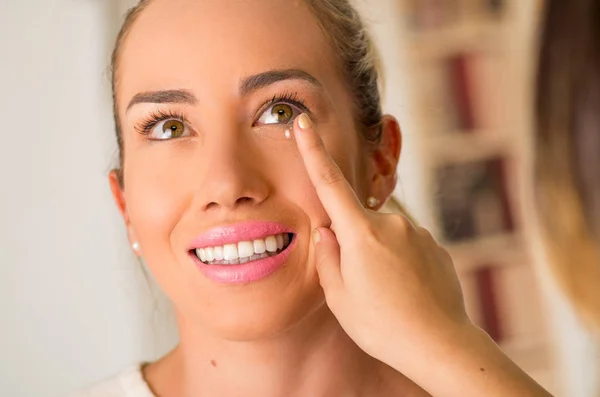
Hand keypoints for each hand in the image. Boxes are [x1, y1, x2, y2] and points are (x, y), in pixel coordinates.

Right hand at [292, 113, 468, 366]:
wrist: (439, 345)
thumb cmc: (382, 325)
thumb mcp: (338, 296)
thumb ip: (327, 257)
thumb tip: (328, 231)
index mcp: (362, 233)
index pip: (329, 183)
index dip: (313, 150)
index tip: (304, 122)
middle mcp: (393, 223)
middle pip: (358, 223)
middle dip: (353, 245)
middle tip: (362, 287)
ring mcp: (418, 233)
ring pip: (384, 237)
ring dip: (379, 258)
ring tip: (388, 296)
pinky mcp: (436, 246)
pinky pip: (408, 247)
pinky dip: (401, 265)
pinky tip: (407, 293)